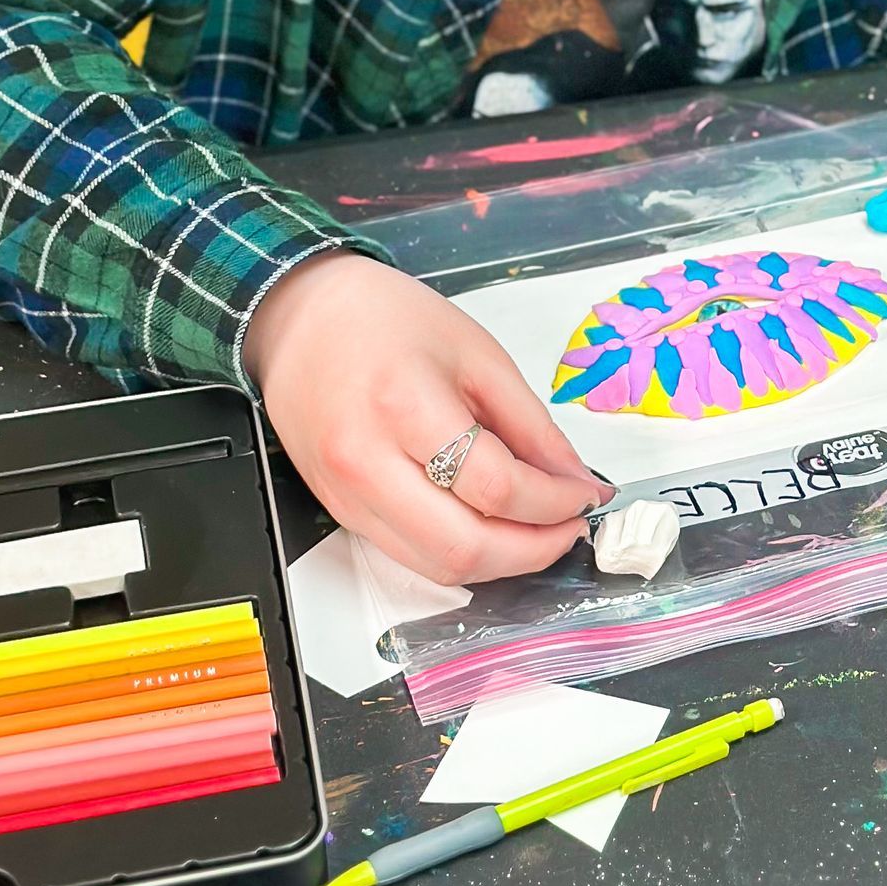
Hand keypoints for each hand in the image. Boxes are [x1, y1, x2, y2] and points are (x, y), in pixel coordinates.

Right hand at [244, 251, 611, 581]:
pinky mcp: (340, 512)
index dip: (554, 501)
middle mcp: (366, 463)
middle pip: (465, 547)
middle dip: (534, 549)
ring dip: (501, 562)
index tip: (585, 493)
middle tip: (569, 526)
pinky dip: (461, 553)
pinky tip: (491, 528)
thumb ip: (530, 424)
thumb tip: (574, 478)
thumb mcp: (476, 353)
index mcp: (405, 406)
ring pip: (437, 566)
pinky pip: (410, 555)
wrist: (301, 319)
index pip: (495, 486)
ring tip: (537, 531)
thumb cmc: (384, 319)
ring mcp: (347, 496)